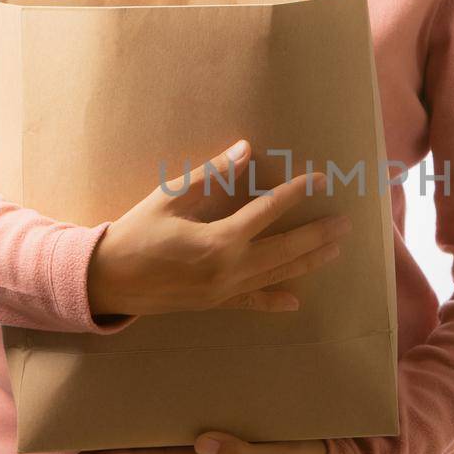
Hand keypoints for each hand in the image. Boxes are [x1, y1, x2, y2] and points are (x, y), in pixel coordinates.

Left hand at [73, 431, 327, 453]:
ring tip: (105, 429)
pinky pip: (186, 436)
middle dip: (114, 453)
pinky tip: (158, 415)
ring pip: (164, 447)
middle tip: (77, 447)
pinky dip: (164, 429)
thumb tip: (201, 443)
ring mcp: (216, 452)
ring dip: (135, 441)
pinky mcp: (230, 440)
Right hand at [87, 138, 351, 317]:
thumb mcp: (169, 198)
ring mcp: (224, 291)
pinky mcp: (216, 304)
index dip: (295, 193)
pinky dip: (274, 301)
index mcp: (218, 240)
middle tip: (346, 222)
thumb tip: (245, 149)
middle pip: (286, 249)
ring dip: (308, 261)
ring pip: (277, 275)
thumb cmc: (135, 233)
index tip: (318, 178)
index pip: (268, 212)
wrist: (107, 280)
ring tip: (335, 249)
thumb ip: (210, 175)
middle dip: (318, 234)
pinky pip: (252, 303)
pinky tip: (296, 302)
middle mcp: (228, 270)